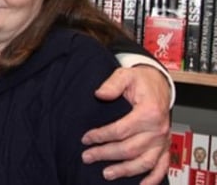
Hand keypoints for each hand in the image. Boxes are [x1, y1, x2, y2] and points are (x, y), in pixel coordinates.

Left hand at [81, 66, 170, 183]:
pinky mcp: (165, 147)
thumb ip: (112, 84)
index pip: (121, 130)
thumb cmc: (140, 81)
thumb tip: (100, 94)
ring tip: (106, 174)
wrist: (158, 84)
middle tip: (87, 157)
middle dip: (106, 154)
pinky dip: (153, 179)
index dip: (101, 136)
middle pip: (129, 148)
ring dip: (125, 170)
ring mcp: (163, 140)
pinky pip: (162, 166)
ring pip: (144, 161)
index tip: (86, 139)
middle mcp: (158, 129)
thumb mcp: (125, 75)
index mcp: (149, 112)